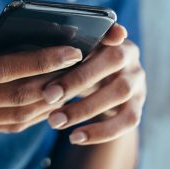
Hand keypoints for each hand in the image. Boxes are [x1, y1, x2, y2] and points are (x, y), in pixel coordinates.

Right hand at [0, 8, 82, 134]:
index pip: (3, 69)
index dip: (41, 60)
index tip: (70, 50)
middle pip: (15, 97)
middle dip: (53, 83)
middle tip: (81, 68)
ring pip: (12, 117)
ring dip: (44, 104)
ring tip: (68, 85)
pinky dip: (25, 116)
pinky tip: (41, 103)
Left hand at [43, 24, 145, 145]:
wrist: (100, 87)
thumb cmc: (74, 64)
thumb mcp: (67, 53)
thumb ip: (58, 48)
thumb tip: (31, 52)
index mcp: (111, 36)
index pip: (110, 30)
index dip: (107, 32)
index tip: (94, 38)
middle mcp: (130, 56)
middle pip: (112, 62)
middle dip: (77, 79)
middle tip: (48, 95)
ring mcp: (138, 81)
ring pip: (118, 93)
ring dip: (84, 109)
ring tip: (54, 121)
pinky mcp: (138, 106)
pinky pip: (126, 121)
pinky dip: (100, 132)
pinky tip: (74, 138)